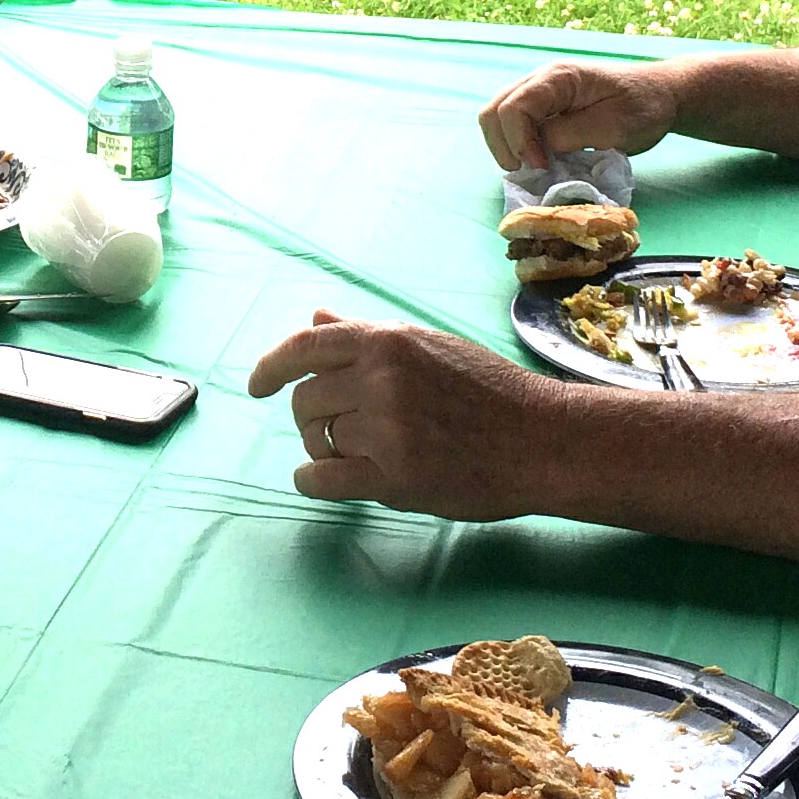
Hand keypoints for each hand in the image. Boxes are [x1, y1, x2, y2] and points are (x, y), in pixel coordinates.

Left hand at [246, 309, 564, 521]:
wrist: (543, 439)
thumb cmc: (489, 391)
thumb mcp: (429, 347)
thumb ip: (368, 339)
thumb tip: (316, 317)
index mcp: (389, 341)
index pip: (305, 346)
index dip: (270, 367)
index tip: (255, 386)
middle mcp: (382, 379)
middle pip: (306, 399)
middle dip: (310, 418)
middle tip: (336, 431)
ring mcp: (387, 429)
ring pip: (316, 439)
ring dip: (322, 450)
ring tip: (354, 455)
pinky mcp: (394, 477)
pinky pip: (323, 479)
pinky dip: (312, 481)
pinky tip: (323, 481)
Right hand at [478, 61, 681, 170]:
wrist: (662, 94)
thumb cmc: (643, 108)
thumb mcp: (611, 126)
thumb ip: (568, 135)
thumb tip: (536, 151)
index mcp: (558, 78)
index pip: (513, 109)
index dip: (520, 143)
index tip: (543, 167)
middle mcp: (540, 80)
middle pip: (493, 111)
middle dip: (503, 147)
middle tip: (529, 172)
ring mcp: (539, 92)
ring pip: (496, 118)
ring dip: (506, 147)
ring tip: (533, 168)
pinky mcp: (543, 107)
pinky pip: (512, 124)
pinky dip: (516, 146)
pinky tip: (538, 160)